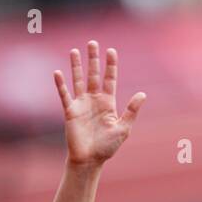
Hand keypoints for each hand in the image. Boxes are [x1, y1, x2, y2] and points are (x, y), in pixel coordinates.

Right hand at [52, 41, 145, 166]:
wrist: (90, 159)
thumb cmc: (108, 146)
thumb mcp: (123, 128)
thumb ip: (131, 111)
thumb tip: (143, 94)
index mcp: (108, 103)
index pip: (109, 80)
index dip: (110, 66)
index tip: (111, 50)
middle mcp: (94, 100)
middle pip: (94, 75)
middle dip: (93, 59)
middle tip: (92, 42)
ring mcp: (81, 104)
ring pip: (79, 80)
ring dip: (76, 66)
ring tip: (74, 51)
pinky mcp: (70, 111)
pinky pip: (64, 95)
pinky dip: (61, 84)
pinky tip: (58, 73)